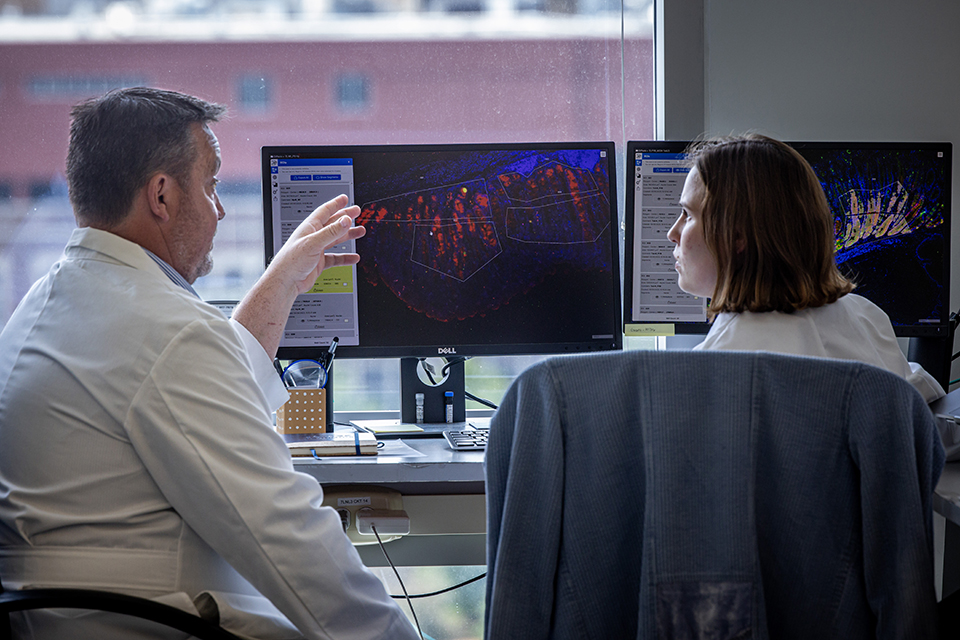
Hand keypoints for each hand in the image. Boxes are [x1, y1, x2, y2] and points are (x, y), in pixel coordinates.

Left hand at [233, 194, 365, 358]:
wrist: (285, 282)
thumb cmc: (292, 261)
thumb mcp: (313, 243)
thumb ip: (331, 232)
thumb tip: (345, 220)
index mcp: (309, 228)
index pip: (324, 212)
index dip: (335, 204)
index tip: (345, 199)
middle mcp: (313, 237)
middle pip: (332, 224)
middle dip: (345, 217)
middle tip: (357, 212)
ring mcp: (316, 250)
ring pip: (335, 240)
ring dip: (347, 235)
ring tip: (360, 231)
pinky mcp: (319, 263)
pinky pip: (335, 258)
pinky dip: (345, 257)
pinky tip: (353, 257)